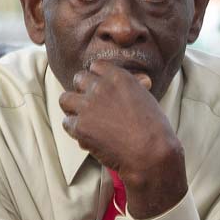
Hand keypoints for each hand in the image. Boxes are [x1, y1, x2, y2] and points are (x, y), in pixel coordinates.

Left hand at [59, 61, 186, 218]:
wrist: (150, 153)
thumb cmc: (154, 129)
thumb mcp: (147, 99)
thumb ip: (137, 87)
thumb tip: (143, 80)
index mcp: (118, 77)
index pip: (96, 66)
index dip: (96, 78)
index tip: (99, 88)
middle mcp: (100, 87)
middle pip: (78, 79)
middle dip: (82, 90)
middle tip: (89, 104)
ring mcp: (88, 106)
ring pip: (65, 99)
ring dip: (71, 108)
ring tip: (81, 118)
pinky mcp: (80, 126)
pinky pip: (67, 123)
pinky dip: (74, 130)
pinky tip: (87, 136)